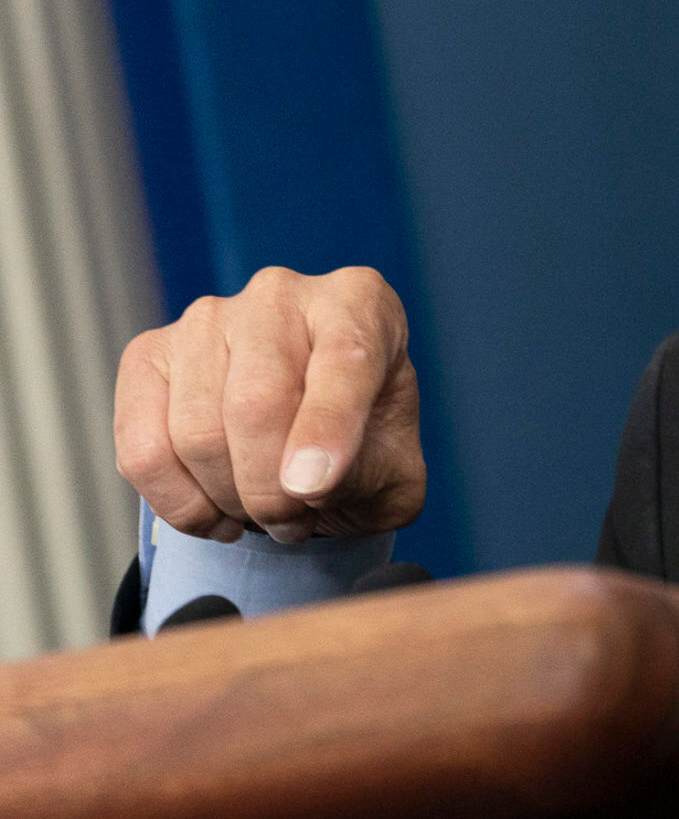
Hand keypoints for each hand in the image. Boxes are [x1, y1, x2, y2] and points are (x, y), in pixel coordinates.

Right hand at [114, 267, 423, 546]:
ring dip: (228, 499)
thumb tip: (304, 481)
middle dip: (270, 489)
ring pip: (198, 431)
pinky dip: (178, 502)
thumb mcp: (395, 469)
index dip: (326, 428)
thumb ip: (366, 474)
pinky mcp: (148, 355)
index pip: (344, 358)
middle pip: (257, 402)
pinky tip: (213, 513)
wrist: (311, 444)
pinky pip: (142, 448)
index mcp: (360, 302)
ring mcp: (207, 319)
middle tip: (292, 523)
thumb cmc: (363, 446)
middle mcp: (281, 295)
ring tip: (262, 515)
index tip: (313, 487)